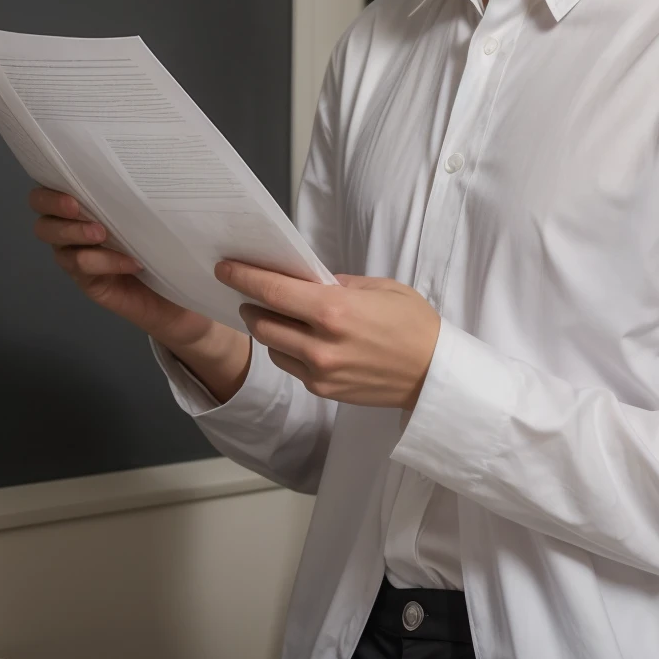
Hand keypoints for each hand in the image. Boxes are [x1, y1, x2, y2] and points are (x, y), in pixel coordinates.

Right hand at [28, 189, 250, 402]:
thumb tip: (149, 166)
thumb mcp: (159, 213)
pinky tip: (131, 261)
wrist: (184, 295)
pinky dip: (105, 261)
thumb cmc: (171, 244)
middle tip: (77, 207)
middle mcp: (75, 230)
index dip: (51, 186)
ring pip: (57, 242)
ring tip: (103, 234)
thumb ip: (146, 195)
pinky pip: (82, 267)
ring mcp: (79, 257)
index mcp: (88, 205)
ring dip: (76, 233)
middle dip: (54, 206)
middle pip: (42, 215)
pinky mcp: (89, 281)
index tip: (72, 181)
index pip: (51, 189)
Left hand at [217, 261, 440, 409]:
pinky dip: (285, 348)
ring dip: (265, 327)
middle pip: (261, 322)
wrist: (433, 374)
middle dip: (248, 303)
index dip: (243, 277)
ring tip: (272, 312)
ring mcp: (320, 371)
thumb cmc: (413, 324)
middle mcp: (321, 344)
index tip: (225, 267)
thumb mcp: (380, 288)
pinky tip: (296, 337)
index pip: (273, 291)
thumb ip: (337, 283)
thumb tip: (306, 280)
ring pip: (271, 346)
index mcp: (335, 310)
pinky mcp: (323, 390)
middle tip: (245, 289)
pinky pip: (290, 365)